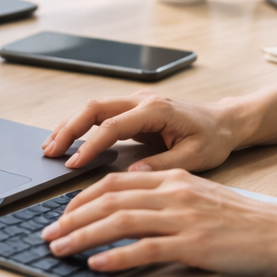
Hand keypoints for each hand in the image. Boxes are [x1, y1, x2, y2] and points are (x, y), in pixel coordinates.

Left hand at [40, 170, 276, 273]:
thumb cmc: (243, 220)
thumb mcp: (201, 198)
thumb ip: (167, 201)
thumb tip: (130, 215)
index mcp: (174, 179)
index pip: (116, 182)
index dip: (83, 198)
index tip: (63, 214)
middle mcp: (174, 192)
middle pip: (109, 198)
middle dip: (72, 217)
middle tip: (48, 234)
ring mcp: (183, 218)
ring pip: (120, 220)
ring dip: (83, 235)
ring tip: (61, 248)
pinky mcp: (193, 244)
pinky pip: (145, 249)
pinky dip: (116, 255)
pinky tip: (97, 263)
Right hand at [41, 93, 244, 172]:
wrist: (226, 121)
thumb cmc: (214, 138)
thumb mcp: (195, 157)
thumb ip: (163, 166)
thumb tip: (131, 175)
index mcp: (156, 110)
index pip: (112, 125)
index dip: (90, 146)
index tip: (74, 165)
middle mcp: (143, 101)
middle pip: (94, 108)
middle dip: (69, 128)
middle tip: (50, 152)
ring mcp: (137, 103)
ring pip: (94, 108)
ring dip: (70, 125)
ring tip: (50, 147)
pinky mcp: (135, 110)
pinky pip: (102, 114)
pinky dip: (82, 126)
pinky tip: (69, 141)